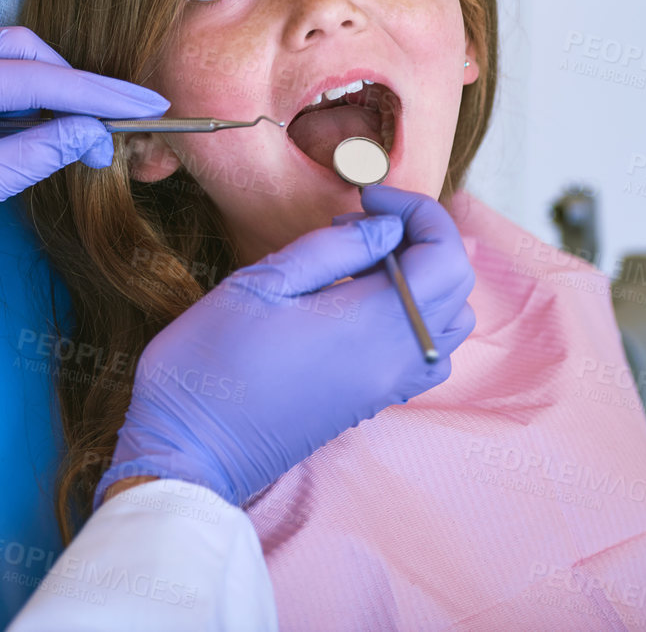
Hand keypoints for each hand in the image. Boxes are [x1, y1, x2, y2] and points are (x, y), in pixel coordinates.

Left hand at [0, 26, 166, 279]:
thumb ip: (36, 154)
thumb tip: (95, 135)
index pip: (30, 77)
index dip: (95, 94)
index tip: (148, 105)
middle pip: (18, 49)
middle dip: (71, 84)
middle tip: (113, 129)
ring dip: (43, 88)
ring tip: (81, 134)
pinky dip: (12, 95)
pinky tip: (38, 126)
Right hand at [96, 184, 475, 508]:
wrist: (190, 449)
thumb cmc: (210, 362)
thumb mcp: (262, 282)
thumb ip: (334, 247)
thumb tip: (385, 227)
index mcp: (373, 325)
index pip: (447, 256)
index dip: (418, 211)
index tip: (368, 196)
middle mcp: (396, 360)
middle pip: (456, 287)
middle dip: (423, 237)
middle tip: (363, 220)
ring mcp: (387, 386)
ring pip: (448, 322)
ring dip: (422, 278)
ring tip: (362, 260)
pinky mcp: (371, 401)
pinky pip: (425, 353)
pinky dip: (413, 315)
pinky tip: (358, 301)